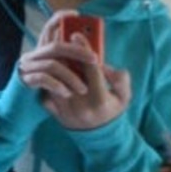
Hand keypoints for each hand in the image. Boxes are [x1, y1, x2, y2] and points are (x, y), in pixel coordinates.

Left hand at [17, 12, 130, 128]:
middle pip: (69, 72)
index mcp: (100, 100)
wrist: (98, 138)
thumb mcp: (124, 97)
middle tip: (62, 37)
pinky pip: (46, 90)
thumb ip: (120, 79)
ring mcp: (66, 109)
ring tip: (55, 49)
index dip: (84, 49)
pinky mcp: (55, 112)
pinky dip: (47, 79)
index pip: (90, 70)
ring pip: (55, 80)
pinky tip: (49, 68)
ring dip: (55, 63)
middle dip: (65, 52)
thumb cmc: (111, 112)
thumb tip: (105, 66)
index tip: (77, 34)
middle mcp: (81, 105)